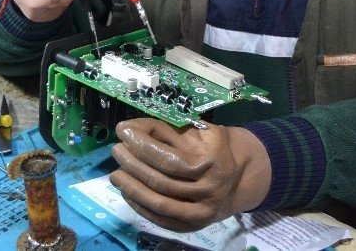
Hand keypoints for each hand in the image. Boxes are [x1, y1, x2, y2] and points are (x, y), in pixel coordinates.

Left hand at [109, 118, 270, 231]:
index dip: (142, 145)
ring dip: (131, 187)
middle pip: (160, 181)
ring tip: (115, 172)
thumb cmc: (213, 149)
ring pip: (158, 202)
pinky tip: (127, 190)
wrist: (240, 179)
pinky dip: (139, 205)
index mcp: (212, 163)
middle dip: (133, 164)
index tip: (123, 131)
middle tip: (116, 150)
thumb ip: (164, 129)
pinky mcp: (192, 227)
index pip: (169, 158)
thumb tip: (128, 128)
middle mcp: (209, 191)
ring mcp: (201, 213)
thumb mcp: (196, 132)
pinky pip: (159, 217)